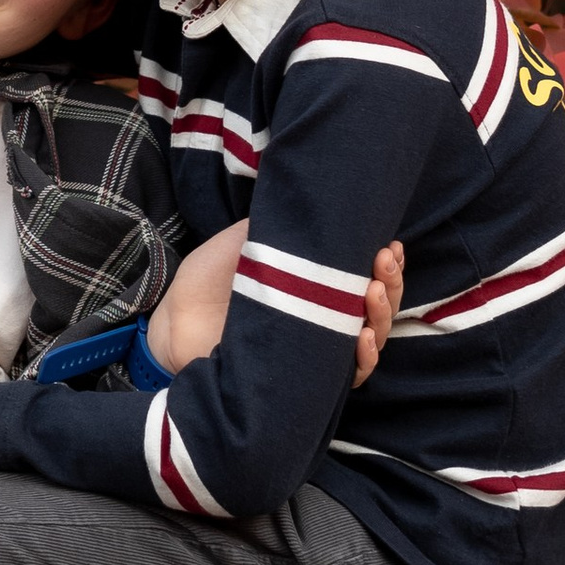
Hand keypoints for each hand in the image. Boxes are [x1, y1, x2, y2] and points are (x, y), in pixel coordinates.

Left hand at [144, 225, 404, 379]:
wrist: (173, 319)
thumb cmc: (211, 277)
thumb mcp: (248, 239)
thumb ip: (279, 222)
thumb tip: (311, 188)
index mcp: (317, 283)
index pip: (369, 275)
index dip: (388, 263)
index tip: (390, 243)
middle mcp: (324, 316)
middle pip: (379, 306)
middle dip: (391, 282)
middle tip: (384, 260)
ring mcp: (315, 347)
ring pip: (370, 339)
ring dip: (381, 315)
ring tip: (374, 290)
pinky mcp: (301, 376)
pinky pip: (344, 376)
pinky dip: (362, 359)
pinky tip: (364, 339)